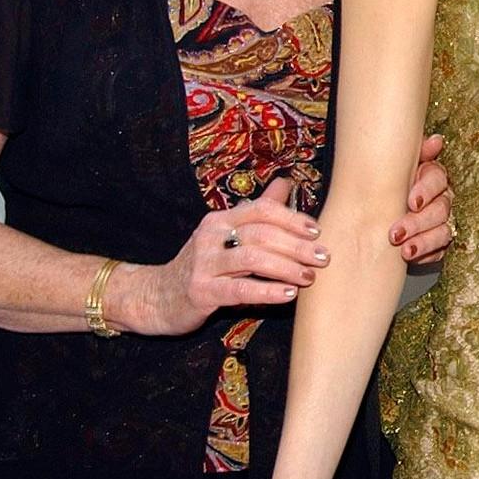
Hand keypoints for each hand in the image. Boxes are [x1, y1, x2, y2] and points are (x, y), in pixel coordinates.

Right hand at [121, 176, 328, 335]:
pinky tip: (288, 294)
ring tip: (309, 277)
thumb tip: (286, 182)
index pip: (262, 210)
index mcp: (221, 219)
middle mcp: (211, 236)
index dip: (293, 219)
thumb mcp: (226, 234)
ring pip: (252, 260)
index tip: (317, 232)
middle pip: (262, 234)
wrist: (156, 296)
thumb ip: (258, 210)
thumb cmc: (203, 264)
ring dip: (286, 267)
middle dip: (297, 245)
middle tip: (323, 258)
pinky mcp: (201, 292)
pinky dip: (267, 291)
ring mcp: (204, 264)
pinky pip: (239, 290)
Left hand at [391, 134, 450, 263]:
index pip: (438, 179)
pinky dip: (426, 255)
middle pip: (440, 209)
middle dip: (418, 222)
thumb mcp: (399, 166)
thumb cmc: (391, 184)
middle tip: (396, 234)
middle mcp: (442, 198)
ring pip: (443, 232)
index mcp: (433, 176)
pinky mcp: (439, 243)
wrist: (379, 212)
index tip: (411, 202)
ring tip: (405, 251)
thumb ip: (416, 152)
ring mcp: (443, 222)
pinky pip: (440, 251)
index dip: (426, 190)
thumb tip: (436, 140)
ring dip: (424, 242)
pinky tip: (412, 258)